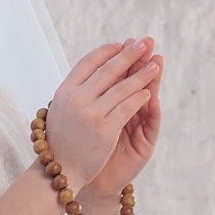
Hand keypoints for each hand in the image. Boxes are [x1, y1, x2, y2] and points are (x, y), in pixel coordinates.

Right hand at [44, 39, 156, 195]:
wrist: (59, 172)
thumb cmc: (61, 141)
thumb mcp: (61, 111)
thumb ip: (75, 91)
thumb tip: (91, 70)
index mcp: (64, 91)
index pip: (89, 62)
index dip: (106, 52)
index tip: (120, 45)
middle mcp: (77, 99)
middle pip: (108, 70)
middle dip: (129, 54)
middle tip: (145, 43)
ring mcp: (91, 114)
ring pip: (122, 88)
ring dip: (141, 74)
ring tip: (155, 64)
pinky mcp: (104, 130)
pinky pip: (127, 108)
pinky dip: (139, 98)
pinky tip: (149, 92)